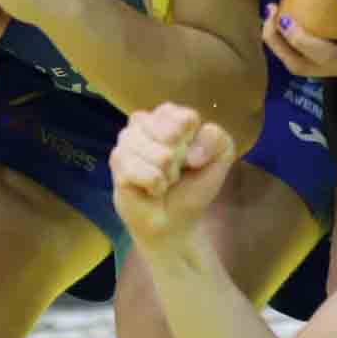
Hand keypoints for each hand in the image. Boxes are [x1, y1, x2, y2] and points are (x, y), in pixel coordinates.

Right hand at [110, 102, 238, 248]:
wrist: (172, 221)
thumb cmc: (192, 187)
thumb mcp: (220, 159)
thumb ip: (217, 140)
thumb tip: (190, 153)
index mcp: (170, 116)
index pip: (185, 117)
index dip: (194, 142)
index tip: (194, 158)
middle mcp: (144, 122)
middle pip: (171, 134)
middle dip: (179, 160)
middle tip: (175, 171)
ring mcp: (127, 140)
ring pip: (159, 155)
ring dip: (167, 175)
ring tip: (163, 181)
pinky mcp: (116, 161)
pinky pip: (142, 171)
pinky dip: (153, 185)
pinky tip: (151, 189)